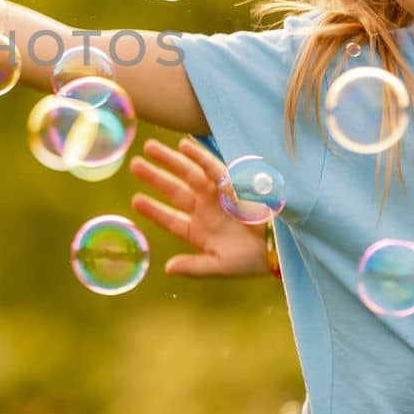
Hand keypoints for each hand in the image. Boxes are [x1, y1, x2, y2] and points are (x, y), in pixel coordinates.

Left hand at [129, 137, 271, 277]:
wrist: (279, 248)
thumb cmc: (251, 261)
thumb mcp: (220, 266)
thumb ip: (194, 267)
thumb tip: (167, 268)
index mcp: (198, 231)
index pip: (170, 219)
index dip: (153, 210)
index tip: (135, 201)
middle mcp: (204, 210)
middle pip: (174, 190)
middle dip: (155, 176)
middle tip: (134, 165)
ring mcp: (217, 196)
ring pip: (188, 174)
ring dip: (170, 160)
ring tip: (149, 147)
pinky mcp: (232, 185)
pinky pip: (212, 167)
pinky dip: (198, 156)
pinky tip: (183, 145)